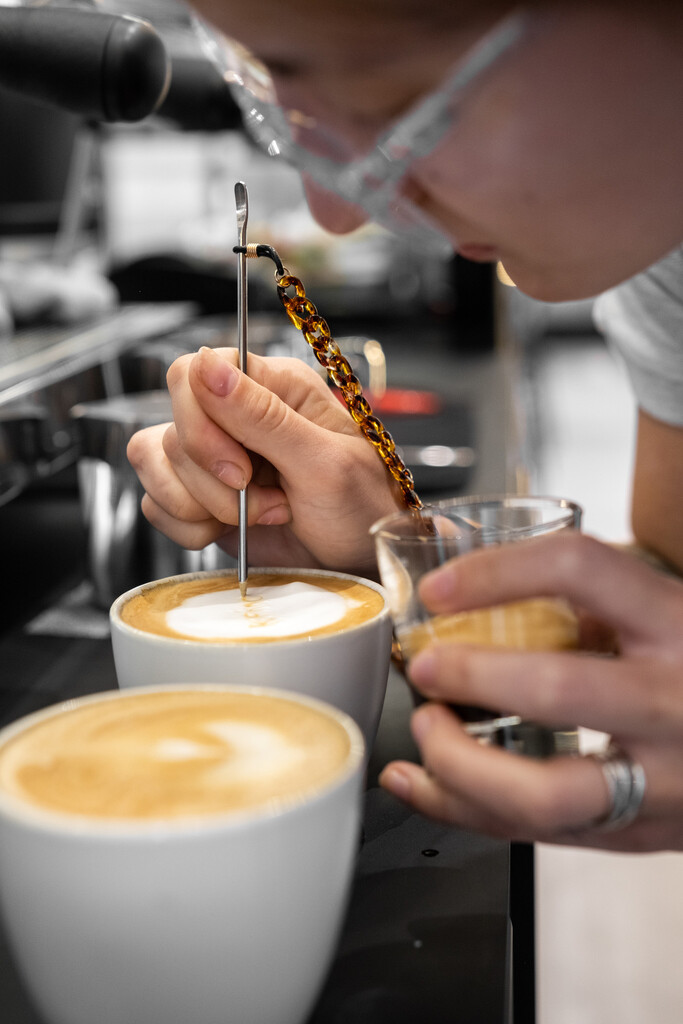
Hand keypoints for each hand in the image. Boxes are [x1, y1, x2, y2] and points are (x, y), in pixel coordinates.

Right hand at [127, 346, 400, 572]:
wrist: (361, 563)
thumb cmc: (361, 508)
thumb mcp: (325, 463)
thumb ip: (264, 416)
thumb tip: (206, 366)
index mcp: (272, 386)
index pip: (190, 374)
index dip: (201, 425)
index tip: (240, 469)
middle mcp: (236, 414)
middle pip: (171, 428)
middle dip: (213, 481)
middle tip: (265, 501)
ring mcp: (213, 456)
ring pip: (156, 464)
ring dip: (205, 505)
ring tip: (263, 515)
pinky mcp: (199, 496)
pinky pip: (156, 503)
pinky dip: (189, 527)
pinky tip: (235, 530)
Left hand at [379, 533, 682, 851]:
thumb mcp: (661, 612)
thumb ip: (583, 596)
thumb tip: (462, 575)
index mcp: (677, 624)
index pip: (581, 569)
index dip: (496, 572)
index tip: (439, 589)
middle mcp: (676, 700)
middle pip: (558, 689)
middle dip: (471, 676)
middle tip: (426, 666)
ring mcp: (663, 780)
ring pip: (545, 792)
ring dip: (460, 765)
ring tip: (427, 731)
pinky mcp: (640, 833)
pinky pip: (538, 835)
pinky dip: (463, 810)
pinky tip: (422, 783)